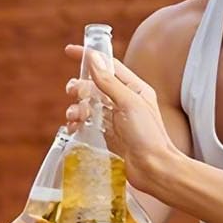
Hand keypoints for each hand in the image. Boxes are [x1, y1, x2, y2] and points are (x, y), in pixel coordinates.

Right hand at [64, 44, 181, 186]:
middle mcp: (125, 102)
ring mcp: (116, 120)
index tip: (69, 52)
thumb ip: (109, 82)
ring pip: (89, 106)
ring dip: (77, 108)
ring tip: (74, 117)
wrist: (154, 170)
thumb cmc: (148, 136)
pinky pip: (88, 125)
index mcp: (134, 89)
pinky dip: (78, 124)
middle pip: (95, 86)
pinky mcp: (108, 137)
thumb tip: (93, 59)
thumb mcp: (129, 104)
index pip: (108, 66)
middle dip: (80, 87)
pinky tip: (74, 128)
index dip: (89, 57)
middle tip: (72, 93)